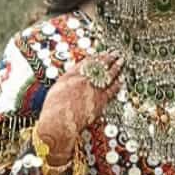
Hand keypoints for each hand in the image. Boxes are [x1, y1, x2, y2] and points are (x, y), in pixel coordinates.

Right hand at [36, 50, 123, 165]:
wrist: (58, 121)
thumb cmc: (53, 110)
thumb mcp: (56, 90)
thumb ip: (65, 83)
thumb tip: (70, 81)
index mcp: (70, 75)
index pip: (86, 62)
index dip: (95, 57)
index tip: (101, 54)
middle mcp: (83, 79)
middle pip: (98, 65)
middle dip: (107, 58)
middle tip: (114, 53)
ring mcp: (92, 89)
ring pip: (107, 74)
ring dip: (115, 67)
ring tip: (120, 61)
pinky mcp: (100, 100)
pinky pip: (111, 89)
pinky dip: (117, 84)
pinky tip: (121, 80)